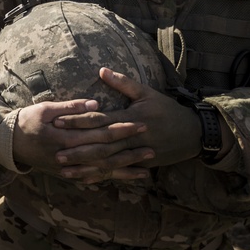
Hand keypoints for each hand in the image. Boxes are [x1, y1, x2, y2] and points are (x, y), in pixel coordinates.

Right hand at [12, 97, 146, 177]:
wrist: (10, 144)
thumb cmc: (27, 122)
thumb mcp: (44, 109)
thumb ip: (70, 108)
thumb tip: (94, 104)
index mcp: (65, 137)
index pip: (99, 132)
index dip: (121, 128)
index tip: (140, 122)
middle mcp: (70, 156)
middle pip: (105, 152)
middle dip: (129, 149)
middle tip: (151, 144)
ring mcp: (70, 168)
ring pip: (102, 169)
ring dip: (125, 167)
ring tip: (147, 165)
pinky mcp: (69, 173)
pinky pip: (94, 178)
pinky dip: (111, 178)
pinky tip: (126, 178)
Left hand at [51, 67, 201, 183]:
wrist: (194, 133)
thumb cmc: (167, 110)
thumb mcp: (147, 93)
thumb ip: (123, 82)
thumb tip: (101, 70)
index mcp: (132, 118)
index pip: (100, 121)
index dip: (79, 121)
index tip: (58, 122)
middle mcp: (133, 138)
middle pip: (101, 145)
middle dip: (78, 149)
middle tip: (55, 152)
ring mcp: (137, 154)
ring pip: (107, 162)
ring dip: (85, 166)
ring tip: (64, 168)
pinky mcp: (141, 164)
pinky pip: (117, 171)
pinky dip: (101, 176)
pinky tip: (84, 179)